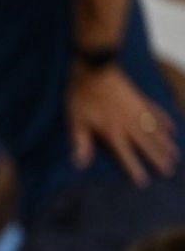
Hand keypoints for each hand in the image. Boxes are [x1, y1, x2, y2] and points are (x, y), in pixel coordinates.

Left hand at [68, 64, 177, 186]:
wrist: (96, 68)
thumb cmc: (81, 96)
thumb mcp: (76, 120)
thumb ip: (81, 142)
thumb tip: (80, 164)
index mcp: (112, 130)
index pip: (125, 154)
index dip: (134, 168)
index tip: (143, 182)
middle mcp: (129, 123)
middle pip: (146, 145)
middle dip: (157, 159)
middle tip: (169, 172)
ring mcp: (138, 110)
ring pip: (156, 131)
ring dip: (165, 144)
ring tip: (175, 156)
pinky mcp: (141, 100)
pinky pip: (156, 113)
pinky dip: (165, 122)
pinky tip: (172, 129)